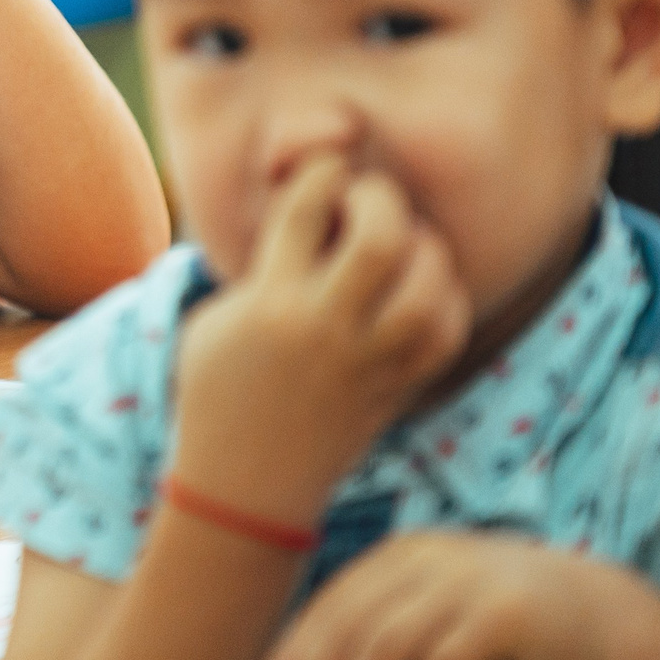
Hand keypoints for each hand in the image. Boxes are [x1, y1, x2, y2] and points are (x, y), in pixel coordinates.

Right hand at [173, 159, 470, 525]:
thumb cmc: (215, 391)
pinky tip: (422, 288)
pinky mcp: (394, 393)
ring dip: (424, 249)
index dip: (321, 171)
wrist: (243, 488)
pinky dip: (446, 300)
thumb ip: (258, 269)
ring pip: (425, 290)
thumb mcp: (214, 320)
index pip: (305, 207)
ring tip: (404, 243)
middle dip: (381, 199)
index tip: (323, 172)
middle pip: (380, 239)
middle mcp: (322, 329)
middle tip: (369, 200)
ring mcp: (365, 364)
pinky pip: (444, 335)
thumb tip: (304, 212)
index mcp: (268, 303)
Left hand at [258, 530, 638, 659]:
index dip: (297, 647)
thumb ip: (380, 620)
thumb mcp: (432, 602)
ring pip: (390, 642)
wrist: (591, 612)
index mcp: (403, 554)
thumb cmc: (493, 615)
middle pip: (353, 620)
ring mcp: (469, 585)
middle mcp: (430, 560)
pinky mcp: (505, 618)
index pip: (334, 600)